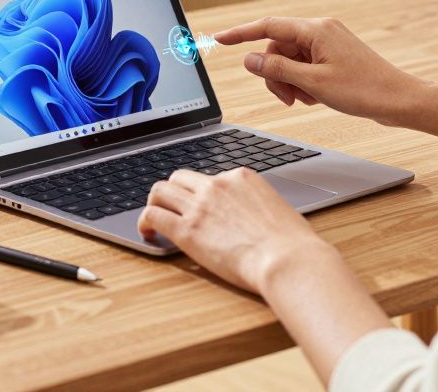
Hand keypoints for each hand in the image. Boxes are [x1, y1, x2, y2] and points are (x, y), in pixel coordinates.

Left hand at [137, 168, 327, 293]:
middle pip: (180, 178)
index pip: (209, 178)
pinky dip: (145, 222)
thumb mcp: (279, 210)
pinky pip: (153, 216)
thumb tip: (256, 218)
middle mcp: (217, 185)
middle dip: (173, 192)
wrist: (287, 259)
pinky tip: (149, 234)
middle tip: (171, 210)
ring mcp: (200, 205)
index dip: (201, 193)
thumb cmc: (292, 244)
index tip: (199, 207)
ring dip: (154, 203)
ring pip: (160, 191)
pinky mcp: (187, 229)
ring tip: (154, 220)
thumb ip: (259, 208)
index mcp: (241, 177)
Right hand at [214, 17, 425, 126]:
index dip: (240, 34)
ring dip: (289, 82)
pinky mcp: (333, 57)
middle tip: (286, 98)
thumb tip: (249, 60)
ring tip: (305, 100)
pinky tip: (316, 97)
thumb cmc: (364, 91)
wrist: (400, 100)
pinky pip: (304, 66)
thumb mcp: (313, 84)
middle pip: (277, 49)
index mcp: (316, 30)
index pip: (268, 27)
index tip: (219, 39)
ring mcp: (328, 44)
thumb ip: (277, 71)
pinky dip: (303, 83)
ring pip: (289, 60)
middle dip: (275, 74)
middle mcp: (321, 31)